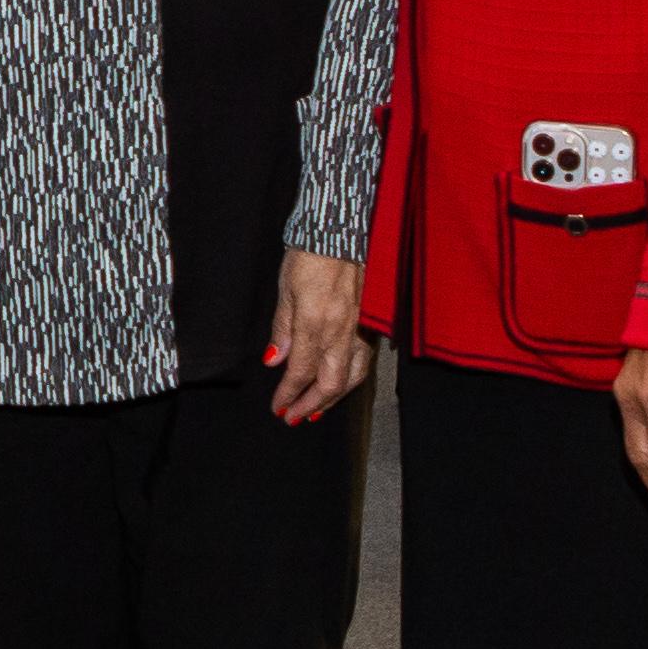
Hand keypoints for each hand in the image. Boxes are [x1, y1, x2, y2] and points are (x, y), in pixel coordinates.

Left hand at [266, 250, 366, 422]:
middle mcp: (342, 331)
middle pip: (330, 383)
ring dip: (332, 399)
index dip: (288, 394)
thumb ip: (282, 328)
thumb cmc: (310, 255)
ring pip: (352, 377)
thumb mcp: (285, 290)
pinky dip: (351, 380)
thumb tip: (275, 361)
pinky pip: (364, 361)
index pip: (301, 372)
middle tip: (293, 418)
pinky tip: (341, 384)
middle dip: (310, 405)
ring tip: (316, 411)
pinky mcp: (372, 323)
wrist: (342, 231)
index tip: (278, 408)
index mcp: (316, 323)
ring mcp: (362, 328)